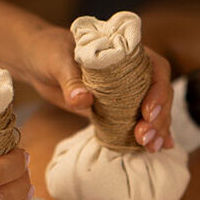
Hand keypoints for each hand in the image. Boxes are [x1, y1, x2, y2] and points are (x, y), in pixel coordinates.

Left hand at [24, 25, 173, 151]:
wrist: (39, 63)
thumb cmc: (49, 51)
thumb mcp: (57, 62)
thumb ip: (71, 81)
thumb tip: (82, 100)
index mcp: (126, 52)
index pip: (157, 69)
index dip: (158, 91)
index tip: (147, 112)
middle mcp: (134, 72)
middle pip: (160, 95)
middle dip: (159, 118)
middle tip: (144, 137)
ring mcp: (129, 93)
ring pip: (155, 111)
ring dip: (157, 131)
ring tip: (151, 148)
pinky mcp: (120, 110)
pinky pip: (140, 122)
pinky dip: (151, 135)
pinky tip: (159, 148)